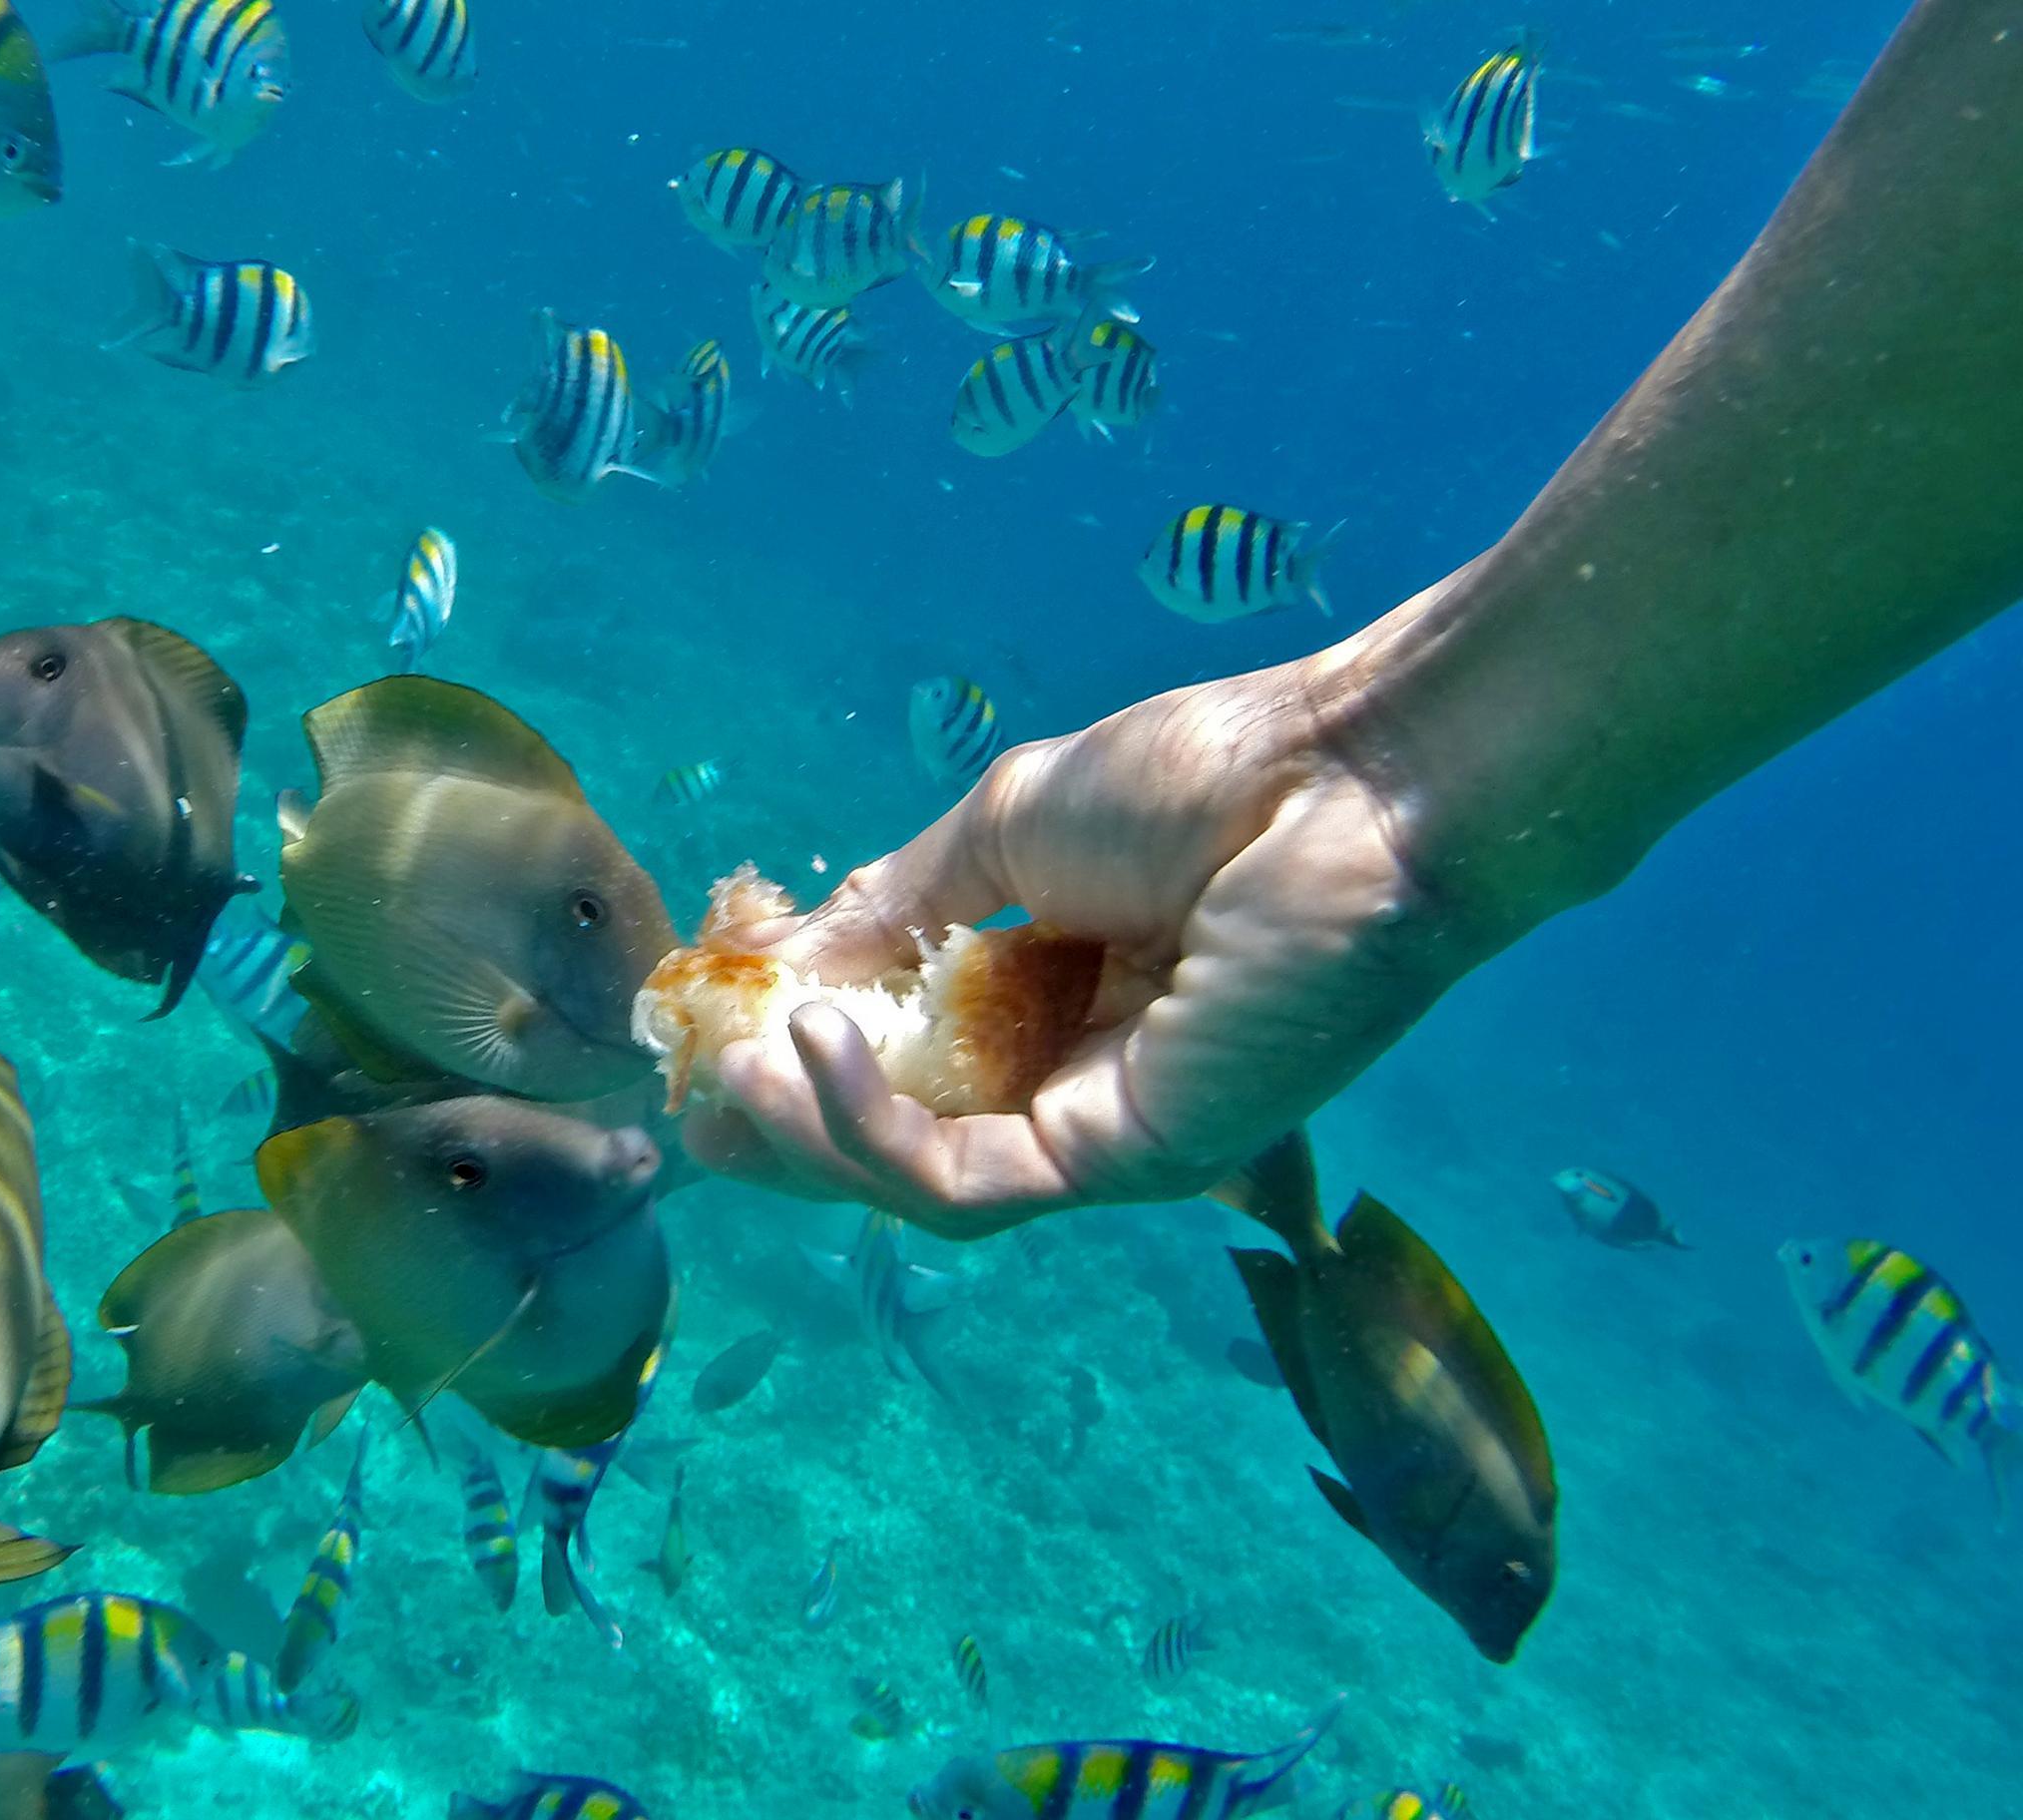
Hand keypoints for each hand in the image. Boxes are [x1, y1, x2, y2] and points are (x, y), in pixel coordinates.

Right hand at [682, 652, 1493, 1237]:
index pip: (912, 1060)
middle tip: (692, 1097)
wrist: (1348, 780)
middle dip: (786, 1126)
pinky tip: (807, 1050)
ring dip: (809, 1134)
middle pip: (903, 1140)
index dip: (804, 1050)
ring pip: (919, 1181)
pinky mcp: (1127, 1162)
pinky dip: (869, 1128)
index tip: (711, 1026)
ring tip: (734, 1067)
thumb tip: (781, 964)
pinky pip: (964, 1180)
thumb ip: (898, 907)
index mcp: (1061, 998)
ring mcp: (1108, 1133)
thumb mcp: (1007, 830)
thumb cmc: (1207, 777)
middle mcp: (1082, 1081)